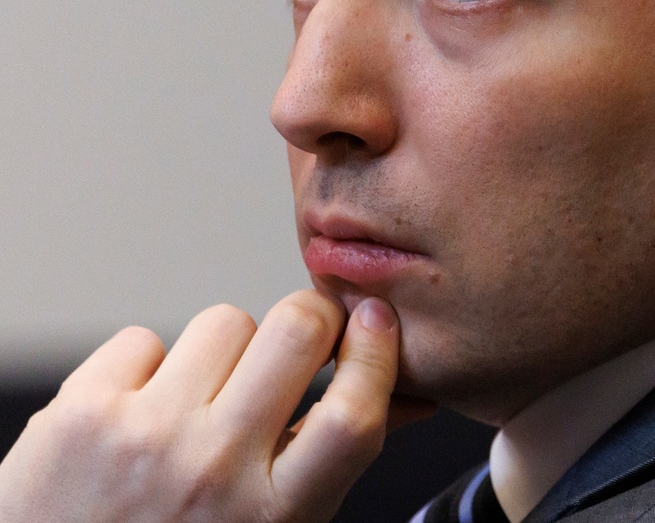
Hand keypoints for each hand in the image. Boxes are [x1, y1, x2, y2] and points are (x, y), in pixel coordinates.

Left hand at [0, 291, 430, 521]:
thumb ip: (332, 460)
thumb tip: (404, 394)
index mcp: (273, 515)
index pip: (352, 416)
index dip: (376, 354)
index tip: (375, 321)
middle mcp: (212, 471)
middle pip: (295, 332)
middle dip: (310, 317)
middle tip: (300, 335)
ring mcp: (145, 436)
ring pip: (224, 321)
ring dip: (223, 350)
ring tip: (199, 399)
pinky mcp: (82, 412)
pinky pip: (143, 338)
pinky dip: (148, 366)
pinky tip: (138, 411)